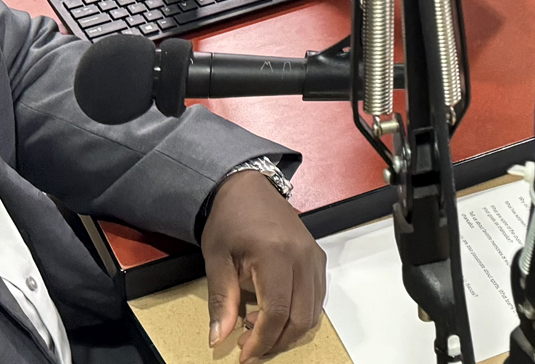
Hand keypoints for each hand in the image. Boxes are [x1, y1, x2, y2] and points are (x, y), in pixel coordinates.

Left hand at [201, 171, 325, 362]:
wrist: (248, 188)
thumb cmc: (230, 218)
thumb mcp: (216, 259)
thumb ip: (220, 300)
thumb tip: (219, 337)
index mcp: (275, 254)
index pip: (277, 311)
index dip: (262, 339)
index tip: (244, 353)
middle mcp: (302, 257)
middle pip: (301, 317)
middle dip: (277, 341)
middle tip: (250, 347)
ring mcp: (314, 258)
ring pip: (313, 312)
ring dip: (289, 331)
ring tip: (259, 331)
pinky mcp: (318, 259)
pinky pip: (317, 298)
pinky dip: (299, 315)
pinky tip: (275, 315)